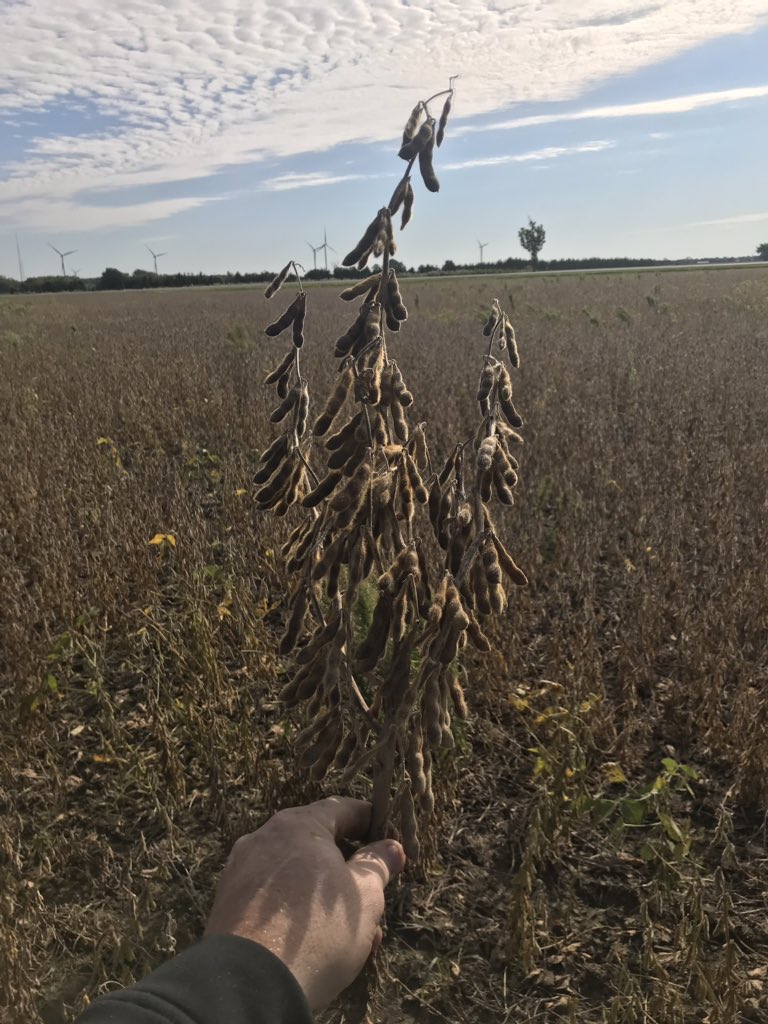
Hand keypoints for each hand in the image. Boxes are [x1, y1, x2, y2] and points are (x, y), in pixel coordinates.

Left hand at [205, 796, 405, 1009]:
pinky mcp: (230, 902)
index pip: (342, 808)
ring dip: (328, 896)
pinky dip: (300, 909)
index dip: (370, 821)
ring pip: (297, 873)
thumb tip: (391, 847)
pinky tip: (321, 941)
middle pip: (317, 843)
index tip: (389, 839)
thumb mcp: (364, 896)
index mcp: (298, 825)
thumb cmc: (318, 930)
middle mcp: (264, 838)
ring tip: (356, 932)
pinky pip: (275, 896)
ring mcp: (242, 870)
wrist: (251, 984)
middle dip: (350, 868)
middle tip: (375, 894)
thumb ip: (378, 864)